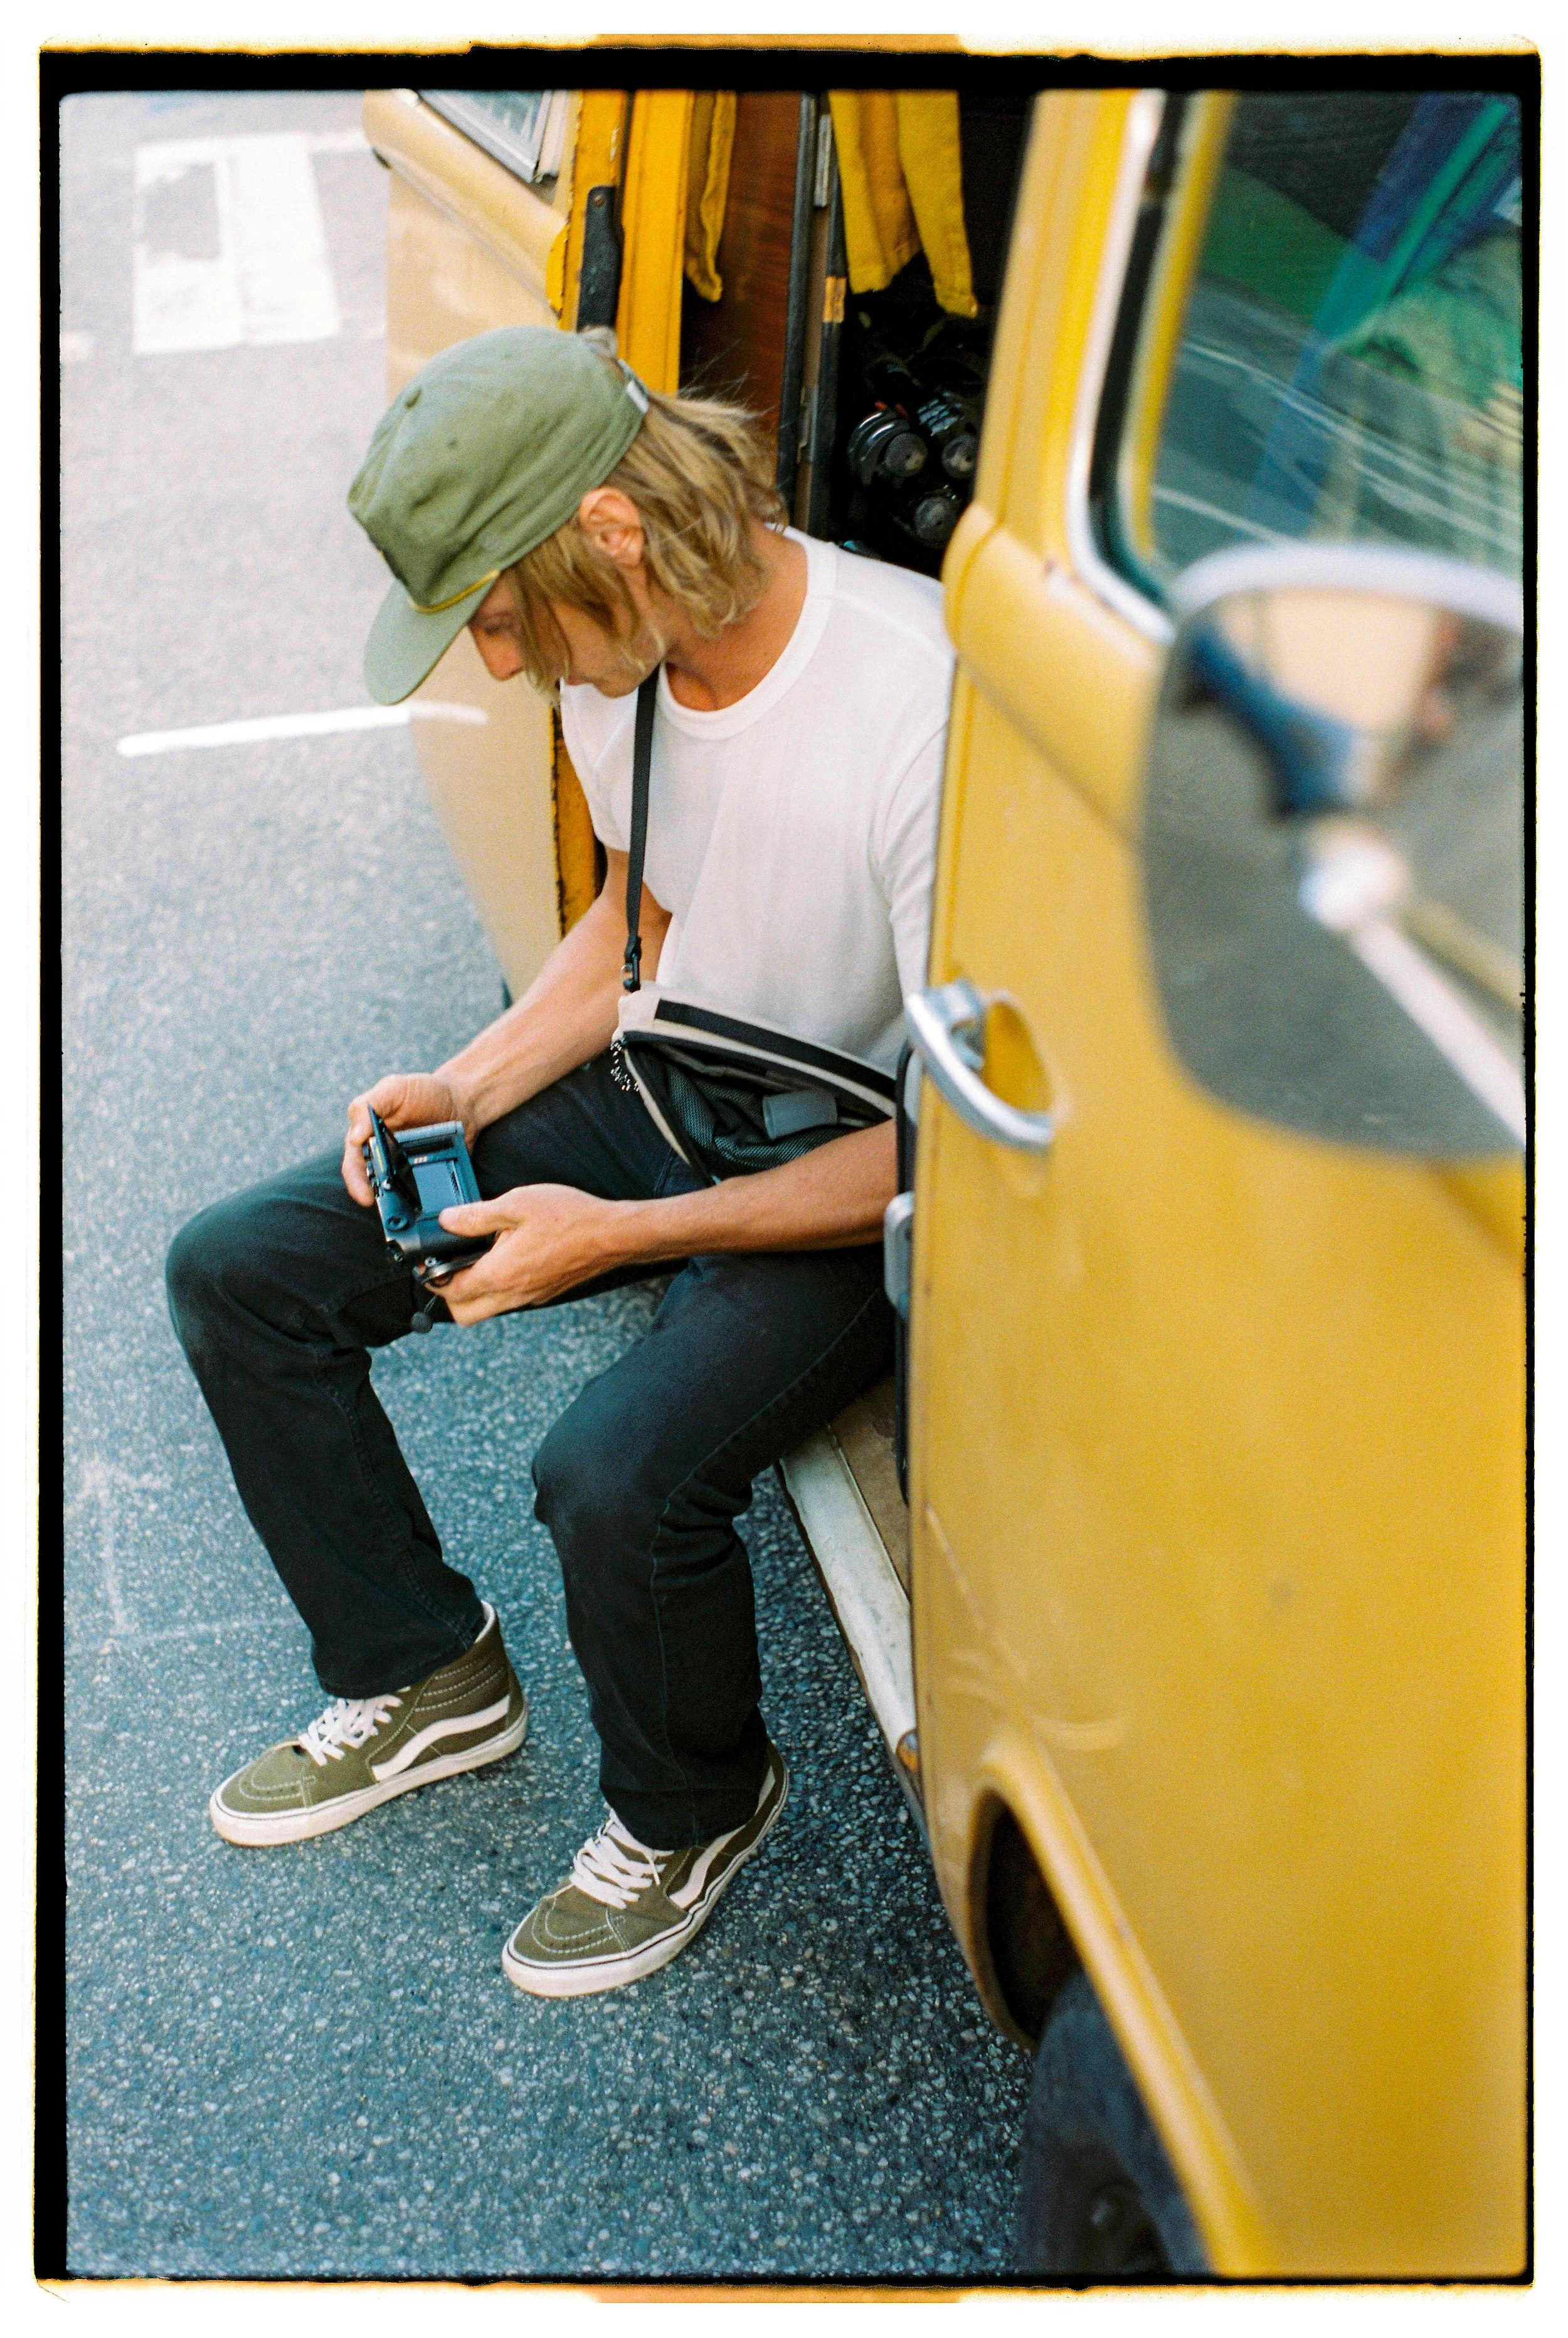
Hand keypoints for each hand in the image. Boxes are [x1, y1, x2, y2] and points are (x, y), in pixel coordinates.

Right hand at [341, 1072, 472, 1205]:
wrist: (462, 1099)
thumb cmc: (424, 1091)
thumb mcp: (395, 1089)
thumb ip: (370, 1105)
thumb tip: (354, 1136)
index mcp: (368, 1138)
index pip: (354, 1166)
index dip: (357, 1184)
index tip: (366, 1197)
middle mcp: (385, 1158)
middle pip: (375, 1186)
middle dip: (380, 1200)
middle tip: (391, 1211)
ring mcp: (407, 1171)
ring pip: (399, 1196)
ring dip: (402, 1206)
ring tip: (411, 1215)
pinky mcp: (430, 1178)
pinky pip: (425, 1196)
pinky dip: (427, 1203)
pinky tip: (434, 1209)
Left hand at [434, 1184, 623, 1321]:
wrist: (614, 1235)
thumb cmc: (570, 1217)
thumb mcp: (516, 1204)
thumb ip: (475, 1216)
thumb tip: (446, 1221)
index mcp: (500, 1274)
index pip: (451, 1292)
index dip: (432, 1278)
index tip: (430, 1261)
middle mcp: (513, 1294)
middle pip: (464, 1315)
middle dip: (450, 1295)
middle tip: (451, 1265)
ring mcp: (530, 1298)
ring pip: (487, 1310)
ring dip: (474, 1293)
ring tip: (478, 1258)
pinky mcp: (543, 1294)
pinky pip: (509, 1301)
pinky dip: (498, 1288)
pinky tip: (505, 1258)